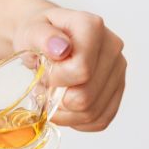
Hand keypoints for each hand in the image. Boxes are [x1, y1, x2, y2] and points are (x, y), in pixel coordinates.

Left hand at [13, 7, 125, 131]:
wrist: (46, 40)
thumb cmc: (38, 37)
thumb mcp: (30, 31)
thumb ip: (42, 36)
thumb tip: (60, 48)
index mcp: (92, 27)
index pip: (81, 71)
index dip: (56, 80)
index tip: (44, 73)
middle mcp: (112, 48)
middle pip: (85, 97)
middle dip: (58, 99)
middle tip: (46, 87)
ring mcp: (118, 71)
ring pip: (92, 113)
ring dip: (65, 114)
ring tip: (53, 97)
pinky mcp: (117, 92)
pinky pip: (99, 121)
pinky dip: (77, 121)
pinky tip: (65, 108)